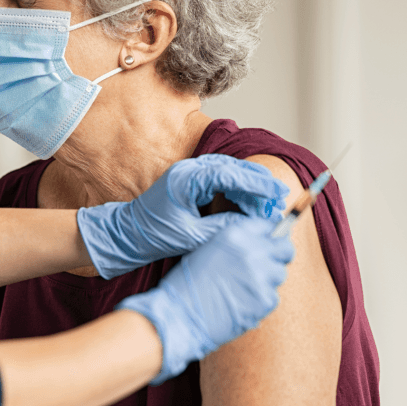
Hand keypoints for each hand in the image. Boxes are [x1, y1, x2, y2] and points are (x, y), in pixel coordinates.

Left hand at [77, 154, 288, 278]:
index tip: (277, 193)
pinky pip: (220, 179)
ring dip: (249, 186)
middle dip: (258, 183)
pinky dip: (237, 189)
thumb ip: (223, 228)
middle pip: (232, 168)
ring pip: (228, 172)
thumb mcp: (192, 237)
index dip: (257, 183)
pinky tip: (249, 203)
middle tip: (279, 198)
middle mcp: (188, 170)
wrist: (127, 234)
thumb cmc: (153, 236)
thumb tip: (253, 226)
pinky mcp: (190, 181)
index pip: (230, 174)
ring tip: (268, 203)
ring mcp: (188, 173)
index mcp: (186, 179)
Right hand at [116, 218, 294, 383]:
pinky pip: (273, 297)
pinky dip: (261, 301)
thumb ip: (236, 244)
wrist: (179, 315)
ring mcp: (261, 276)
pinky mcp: (265, 300)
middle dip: (279, 255)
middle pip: (285, 249)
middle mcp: (252, 251)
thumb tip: (260, 244)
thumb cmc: (187, 284)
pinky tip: (241, 303)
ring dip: (267, 280)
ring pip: (279, 274)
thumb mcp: (208, 249)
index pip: (269, 226)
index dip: (270, 237)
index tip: (270, 244)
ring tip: (244, 289)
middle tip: (268, 265)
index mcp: (235, 234)